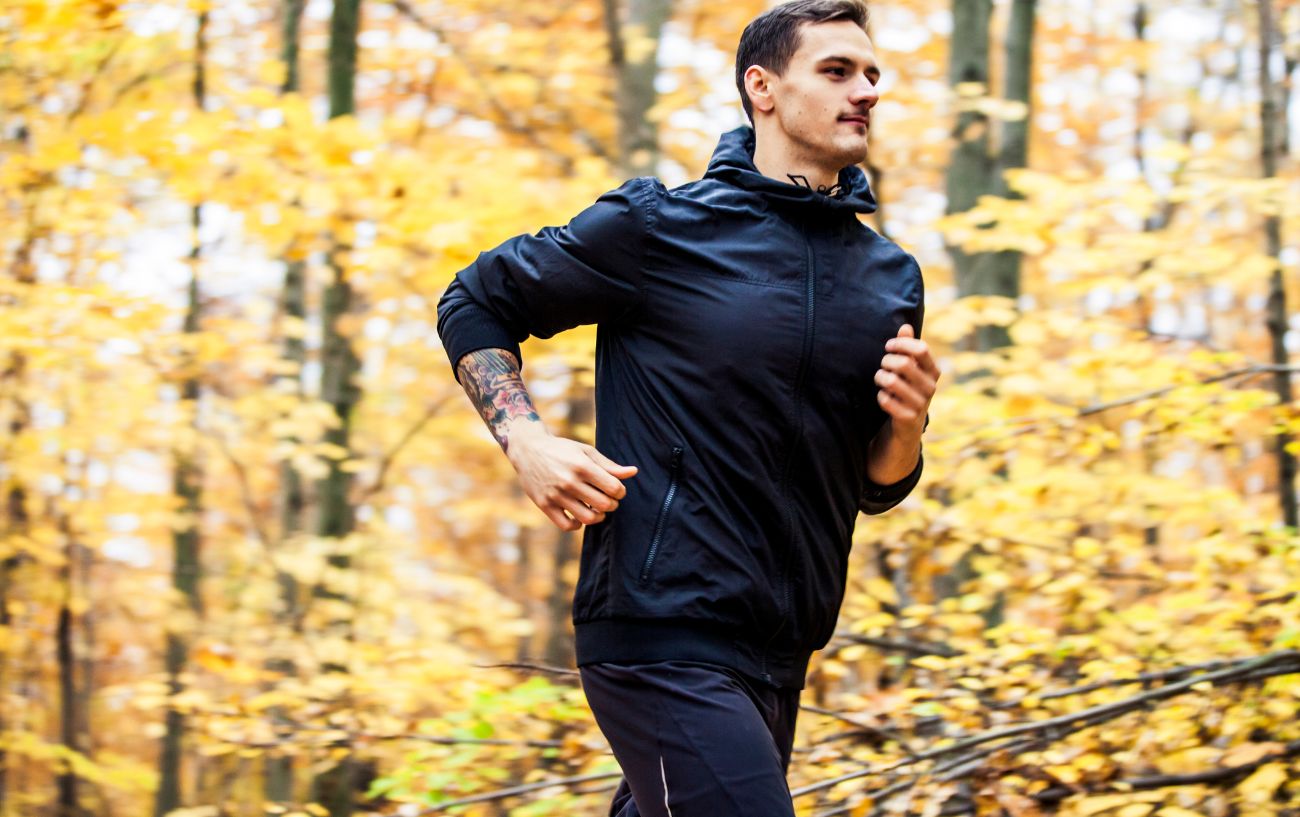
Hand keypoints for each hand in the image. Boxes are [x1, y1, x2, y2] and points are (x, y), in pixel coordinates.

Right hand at [506, 425, 637, 531]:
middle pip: (604, 505)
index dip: (620, 492)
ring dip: (598, 516)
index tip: (616, 489)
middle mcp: (569, 481)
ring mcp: (556, 494)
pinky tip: (579, 515)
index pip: (614, 488)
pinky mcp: (544, 505)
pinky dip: (577, 524)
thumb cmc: (562, 450)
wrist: (528, 450)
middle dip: (611, 504)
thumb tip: (634, 472)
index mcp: (582, 466)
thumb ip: (609, 465)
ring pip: (587, 518)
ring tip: (596, 509)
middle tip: (608, 499)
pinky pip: (567, 525)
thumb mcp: (586, 452)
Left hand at [875, 323, 937, 433]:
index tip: (889, 346)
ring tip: (881, 379)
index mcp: (933, 371)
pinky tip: (884, 396)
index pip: (921, 348)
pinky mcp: (909, 418)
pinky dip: (880, 396)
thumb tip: (905, 326)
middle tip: (883, 365)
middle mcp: (931, 387)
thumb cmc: (908, 388)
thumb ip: (908, 346)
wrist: (908, 424)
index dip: (901, 344)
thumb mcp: (911, 368)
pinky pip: (886, 400)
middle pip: (903, 363)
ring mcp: (921, 404)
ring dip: (880, 377)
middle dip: (886, 361)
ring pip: (892, 381)